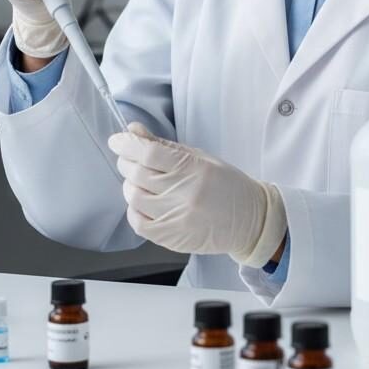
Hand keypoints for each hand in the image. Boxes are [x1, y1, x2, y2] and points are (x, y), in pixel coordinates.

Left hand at [107, 123, 286, 268]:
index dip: (127, 144)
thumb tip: (134, 131)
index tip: (117, 140)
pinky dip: (134, 210)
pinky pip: (138, 223)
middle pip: (137, 173)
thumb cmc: (226, 185)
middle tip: (130, 158)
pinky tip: (143, 203)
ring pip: (134, 197)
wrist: (250, 220)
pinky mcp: (172, 238)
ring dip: (130, 185)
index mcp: (193, 168)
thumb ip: (164, 145)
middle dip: (126, 162)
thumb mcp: (199, 156)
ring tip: (140, 182)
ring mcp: (177, 218)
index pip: (148, 152)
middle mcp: (184, 194)